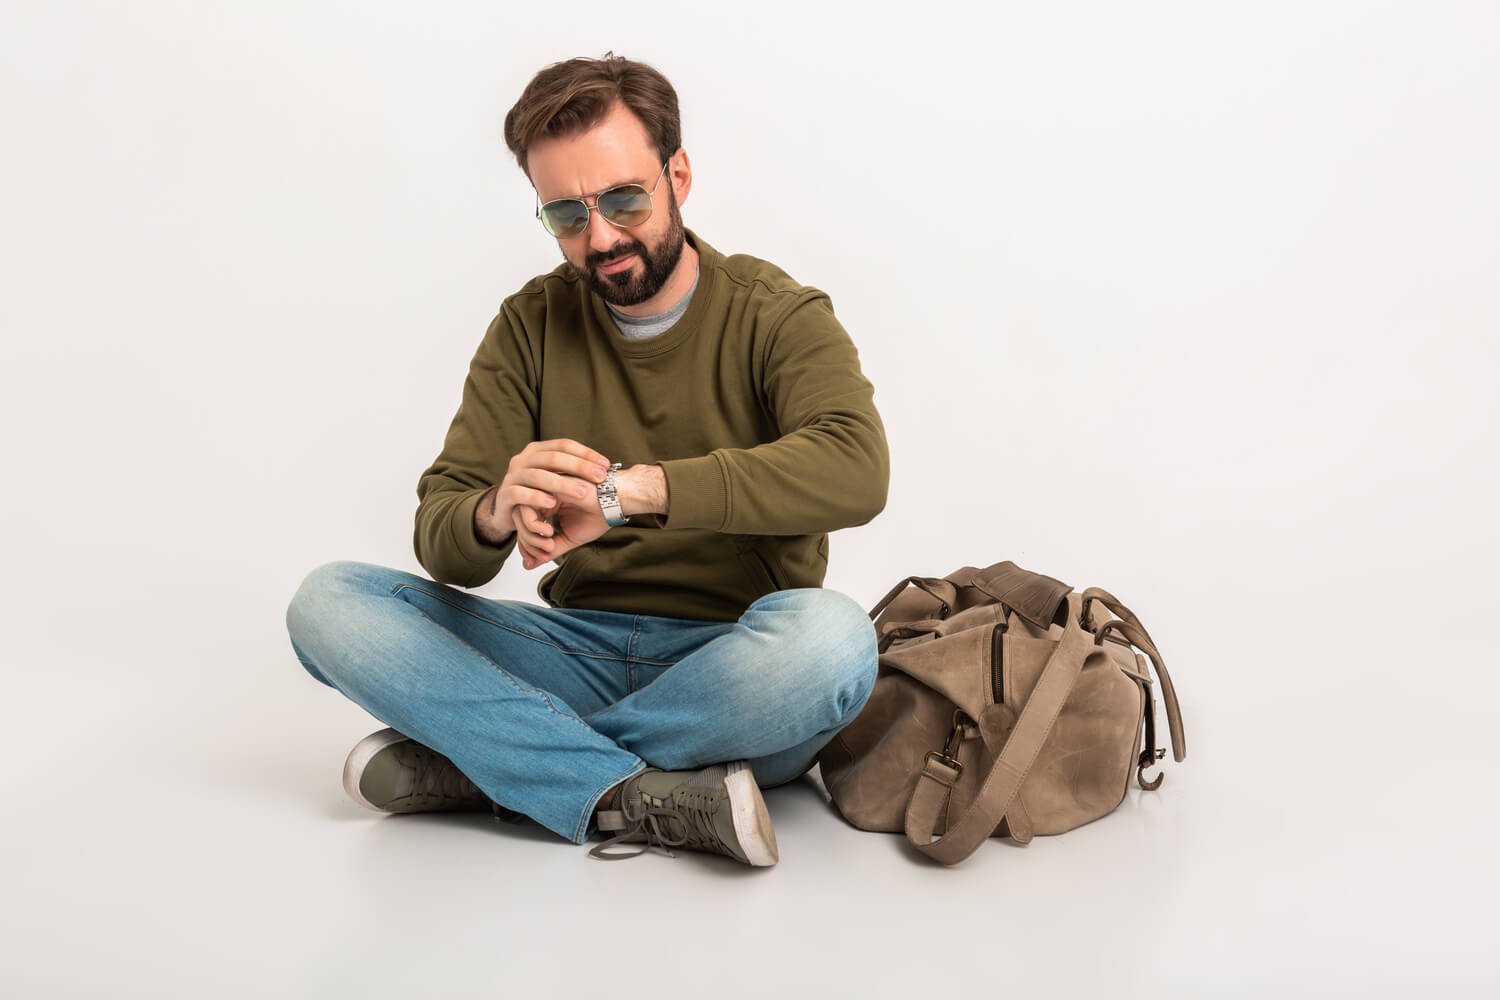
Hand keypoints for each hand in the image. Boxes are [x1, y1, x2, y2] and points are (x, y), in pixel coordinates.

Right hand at [475, 439, 612, 546]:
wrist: (506, 510)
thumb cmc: (536, 492)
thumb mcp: (552, 477)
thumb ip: (570, 470)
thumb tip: (605, 467)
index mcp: (537, 450)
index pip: (564, 445)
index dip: (586, 453)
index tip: (607, 465)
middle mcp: (523, 459)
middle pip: (553, 457)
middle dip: (579, 467)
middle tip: (600, 478)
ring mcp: (512, 476)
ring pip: (538, 475)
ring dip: (562, 483)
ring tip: (582, 492)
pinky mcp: (505, 495)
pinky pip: (520, 493)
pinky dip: (537, 497)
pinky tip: (552, 503)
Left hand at [513, 473, 608, 568]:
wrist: (616, 501)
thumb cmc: (599, 515)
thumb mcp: (570, 539)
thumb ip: (549, 550)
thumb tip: (528, 565)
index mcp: (547, 505)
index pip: (525, 526)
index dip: (528, 545)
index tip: (542, 556)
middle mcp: (542, 496)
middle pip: (518, 521)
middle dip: (528, 543)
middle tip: (545, 553)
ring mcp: (543, 490)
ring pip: (519, 516)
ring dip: (530, 537)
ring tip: (548, 545)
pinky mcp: (545, 487)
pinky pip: (526, 508)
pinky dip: (533, 525)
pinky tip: (549, 532)